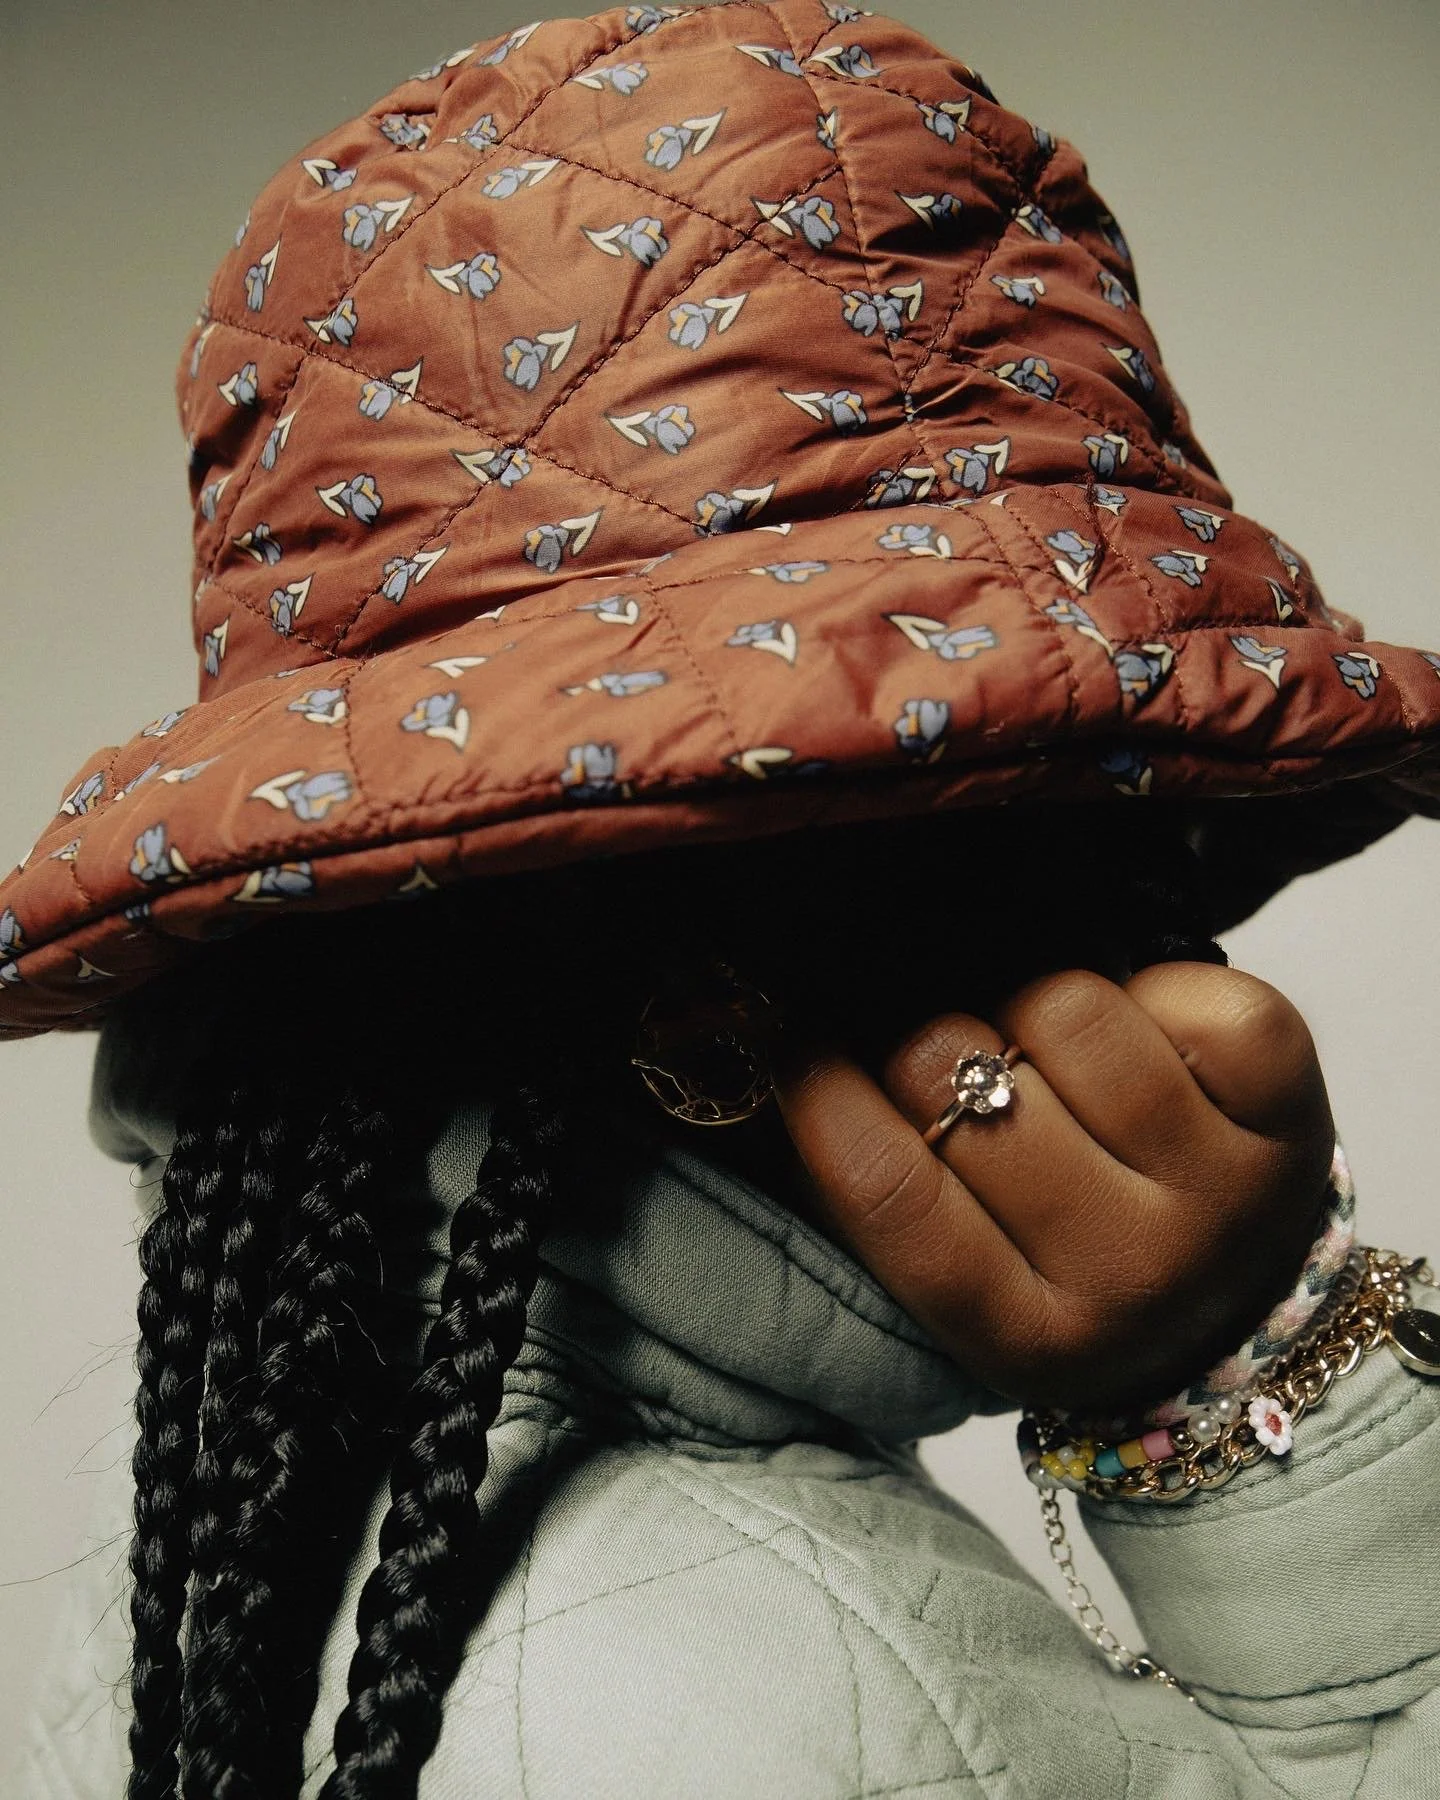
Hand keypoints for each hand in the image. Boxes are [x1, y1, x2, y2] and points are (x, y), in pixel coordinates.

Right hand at [773, 965, 1335, 1414]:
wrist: (1246, 1327)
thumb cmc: (1067, 1285)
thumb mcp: (969, 1290)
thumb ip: (877, 1196)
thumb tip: (772, 1046)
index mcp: (1027, 1337)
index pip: (890, 1193)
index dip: (819, 1097)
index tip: (798, 1051)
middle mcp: (1130, 1277)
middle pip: (964, 1086)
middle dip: (924, 1051)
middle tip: (938, 1063)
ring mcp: (1221, 1193)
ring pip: (1064, 1013)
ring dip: (1028, 1013)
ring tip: (1039, 1052)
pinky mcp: (1293, 1116)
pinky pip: (1189, 995)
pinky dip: (1149, 990)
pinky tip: (1136, 1036)